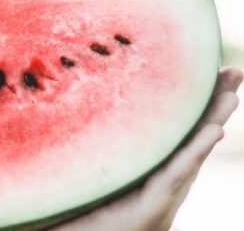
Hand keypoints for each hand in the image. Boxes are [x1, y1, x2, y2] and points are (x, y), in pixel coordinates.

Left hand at [50, 67, 241, 230]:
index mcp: (144, 168)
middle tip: (233, 71)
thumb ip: (81, 145)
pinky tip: (214, 130)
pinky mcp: (152, 209)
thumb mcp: (81, 169)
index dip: (192, 103)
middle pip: (190, 136)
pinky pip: (176, 174)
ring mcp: (158, 196)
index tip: (208, 70)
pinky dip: (195, 151)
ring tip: (232, 95)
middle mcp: (157, 180)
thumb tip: (55, 96)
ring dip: (213, 122)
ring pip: (191, 153)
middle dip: (213, 104)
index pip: (173, 129)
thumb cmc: (73, 211)